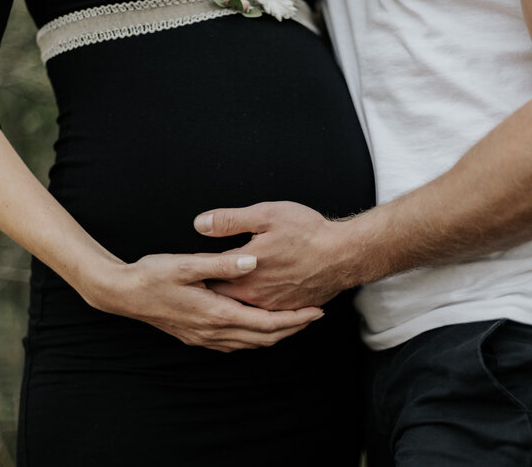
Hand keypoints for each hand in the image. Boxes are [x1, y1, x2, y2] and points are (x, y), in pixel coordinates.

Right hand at [83, 252, 322, 352]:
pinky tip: (260, 328)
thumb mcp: (186, 263)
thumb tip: (253, 261)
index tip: (315, 311)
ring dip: (275, 335)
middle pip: (263, 338)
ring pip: (250, 344)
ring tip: (295, 322)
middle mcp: (212, 331)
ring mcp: (203, 337)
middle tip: (314, 316)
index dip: (294, 319)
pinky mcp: (196, 337)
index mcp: (215, 312)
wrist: (121, 294)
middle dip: (292, 329)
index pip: (265, 323)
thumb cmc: (152, 274)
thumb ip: (222, 264)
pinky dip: (255, 338)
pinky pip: (234, 344)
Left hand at [193, 201, 352, 310]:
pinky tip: (246, 307)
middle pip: (220, 298)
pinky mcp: (287, 311)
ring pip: (240, 310)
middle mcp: (255, 295)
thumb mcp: (266, 215)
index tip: (186, 266)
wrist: (345, 254)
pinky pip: (262, 316)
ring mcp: (271, 307)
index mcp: (244, 272)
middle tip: (195, 285)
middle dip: (208, 290)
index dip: (196, 269)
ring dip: (228, 304)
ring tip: (214, 300)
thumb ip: (230, 220)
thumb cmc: (308, 231)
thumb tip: (200, 224)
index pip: (208, 275)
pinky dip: (250, 312)